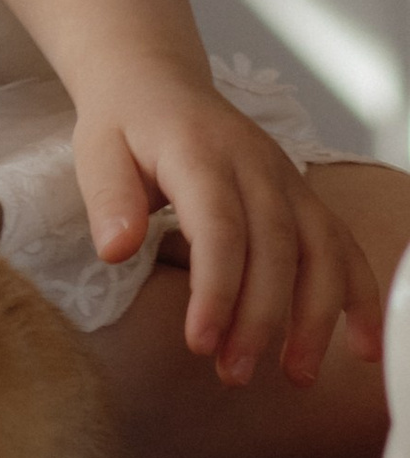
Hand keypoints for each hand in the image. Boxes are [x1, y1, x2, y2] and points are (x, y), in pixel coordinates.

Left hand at [74, 60, 383, 388]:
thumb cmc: (125, 124)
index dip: (217, 288)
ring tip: (296, 375)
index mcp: (200, 152)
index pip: (220, 226)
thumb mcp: (95, 150)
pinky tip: (362, 345)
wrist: (159, 82)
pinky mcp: (303, 198)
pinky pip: (342, 246)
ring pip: (320, 249)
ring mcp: (287, 180)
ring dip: (316, 316)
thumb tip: (116, 250)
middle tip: (234, 373)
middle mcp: (255, 165)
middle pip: (274, 247)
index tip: (201, 342)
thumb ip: (108, 197)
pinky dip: (359, 295)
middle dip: (261, 318)